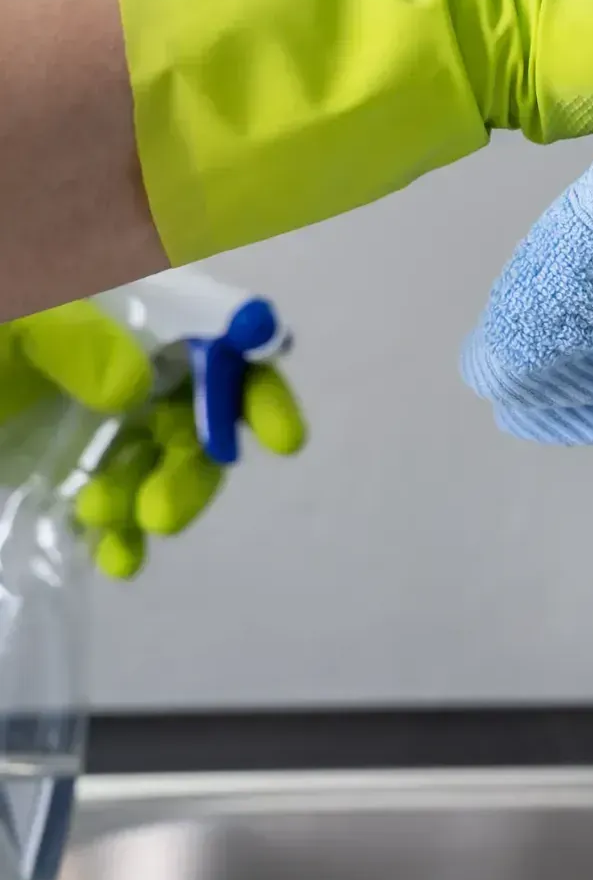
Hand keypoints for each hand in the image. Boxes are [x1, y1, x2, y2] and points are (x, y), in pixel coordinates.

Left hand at [0, 301, 304, 578]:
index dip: (254, 385)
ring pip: (164, 467)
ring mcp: (100, 428)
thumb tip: (134, 385)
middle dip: (195, 467)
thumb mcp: (6, 328)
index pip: (216, 342)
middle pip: (199, 419)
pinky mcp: (70, 477)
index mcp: (124, 321)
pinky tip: (115, 558)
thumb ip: (68, 340)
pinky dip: (123, 538)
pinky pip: (118, 509)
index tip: (278, 438)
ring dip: (156, 499)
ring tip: (113, 524)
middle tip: (161, 512)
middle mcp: (127, 371)